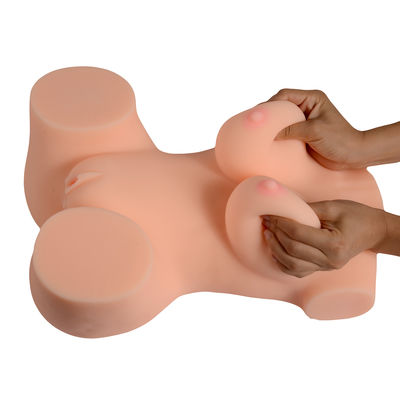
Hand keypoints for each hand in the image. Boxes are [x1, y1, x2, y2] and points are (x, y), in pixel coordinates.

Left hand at [262, 199, 386, 277]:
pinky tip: (274, 251)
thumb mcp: (334, 207)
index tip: (270, 214)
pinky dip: (282, 263)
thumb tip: (282, 206)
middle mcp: (330, 260)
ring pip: (292, 265)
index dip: (280, 223)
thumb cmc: (355, 215)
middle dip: (275, 234)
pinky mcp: (322, 270)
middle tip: (266, 222)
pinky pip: (297, 272)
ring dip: (276, 250)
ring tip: (267, 234)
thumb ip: (308, 209)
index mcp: (334, 244)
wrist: (374, 231)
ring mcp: (326, 268)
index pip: (298, 234)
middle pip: (293, 250)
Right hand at [263, 89, 366, 169]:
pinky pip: (286, 131)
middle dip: (269, 113)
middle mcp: (307, 107)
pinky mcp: (303, 134)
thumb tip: (271, 134)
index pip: (285, 95)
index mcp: (312, 99)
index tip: (260, 114)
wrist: (353, 155)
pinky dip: (277, 135)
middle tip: (254, 123)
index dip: (271, 103)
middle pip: (281, 105)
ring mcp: (304, 121)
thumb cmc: (339, 139)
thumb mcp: (314, 131)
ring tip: (258, 132)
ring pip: (282, 119)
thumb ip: (292, 129)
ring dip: (272, 125)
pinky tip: (268, 141)